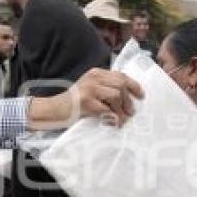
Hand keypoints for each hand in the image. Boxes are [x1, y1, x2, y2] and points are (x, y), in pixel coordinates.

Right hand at [27, 68, 143, 129]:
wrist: (55, 109)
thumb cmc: (74, 103)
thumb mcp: (91, 89)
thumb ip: (106, 89)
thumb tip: (128, 98)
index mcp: (96, 73)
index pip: (120, 75)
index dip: (134, 85)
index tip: (141, 95)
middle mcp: (93, 78)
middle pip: (121, 84)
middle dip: (129, 100)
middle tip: (131, 112)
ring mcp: (89, 89)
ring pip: (116, 95)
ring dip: (122, 110)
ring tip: (122, 119)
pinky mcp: (86, 101)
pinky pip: (107, 109)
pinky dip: (113, 118)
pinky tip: (113, 123)